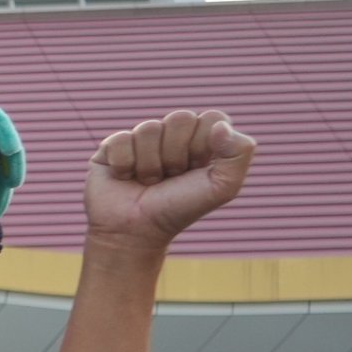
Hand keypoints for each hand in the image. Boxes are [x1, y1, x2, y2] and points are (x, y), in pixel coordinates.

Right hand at [82, 110, 255, 258]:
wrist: (135, 232)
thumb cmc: (179, 209)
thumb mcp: (222, 187)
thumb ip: (239, 153)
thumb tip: (220, 126)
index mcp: (201, 139)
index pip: (212, 118)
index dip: (203, 144)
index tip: (196, 169)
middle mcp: (171, 135)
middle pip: (180, 118)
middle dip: (176, 154)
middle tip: (171, 177)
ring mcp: (141, 139)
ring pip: (149, 128)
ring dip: (150, 164)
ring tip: (147, 182)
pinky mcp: (112, 146)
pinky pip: (121, 139)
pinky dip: (125, 165)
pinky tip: (125, 178)